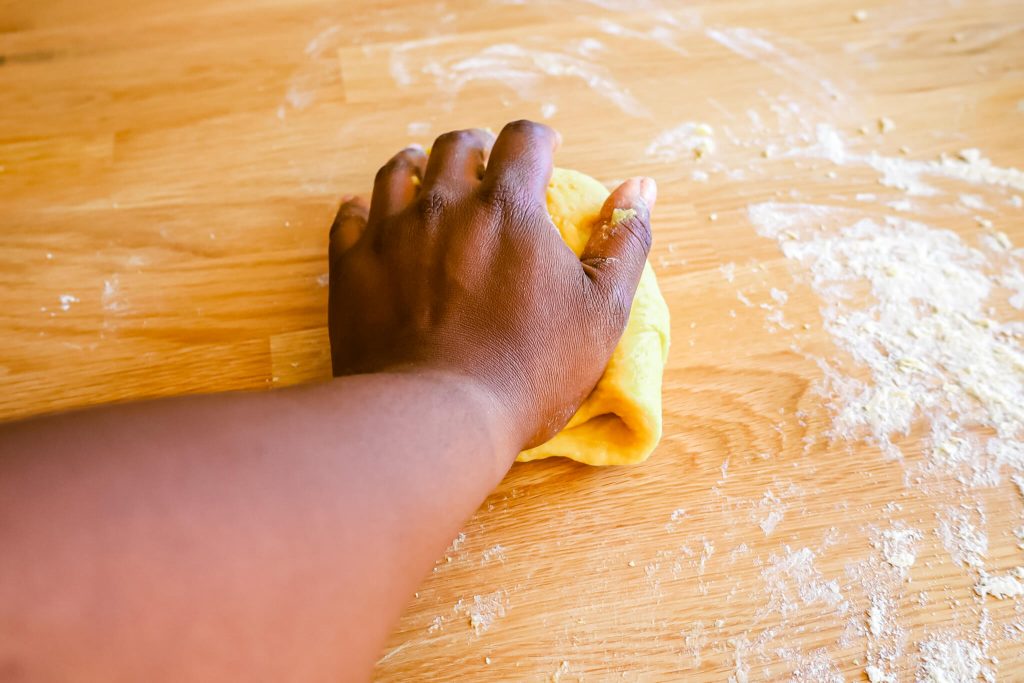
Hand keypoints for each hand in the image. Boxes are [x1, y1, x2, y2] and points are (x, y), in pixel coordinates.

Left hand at [328, 120, 655, 450]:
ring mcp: (390, 232)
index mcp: (509, 207)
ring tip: (430, 180)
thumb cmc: (530, 369)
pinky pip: (349, 215)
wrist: (436, 417)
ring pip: (398, 169)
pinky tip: (374, 218)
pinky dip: (365, 208)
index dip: (539, 141)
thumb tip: (641, 186)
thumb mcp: (602, 312)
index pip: (524, 140)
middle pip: (456, 145)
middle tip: (487, 170)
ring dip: (420, 166)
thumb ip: (625, 242)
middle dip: (478, 149)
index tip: (545, 157)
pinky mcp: (352, 266)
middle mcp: (444, 204)